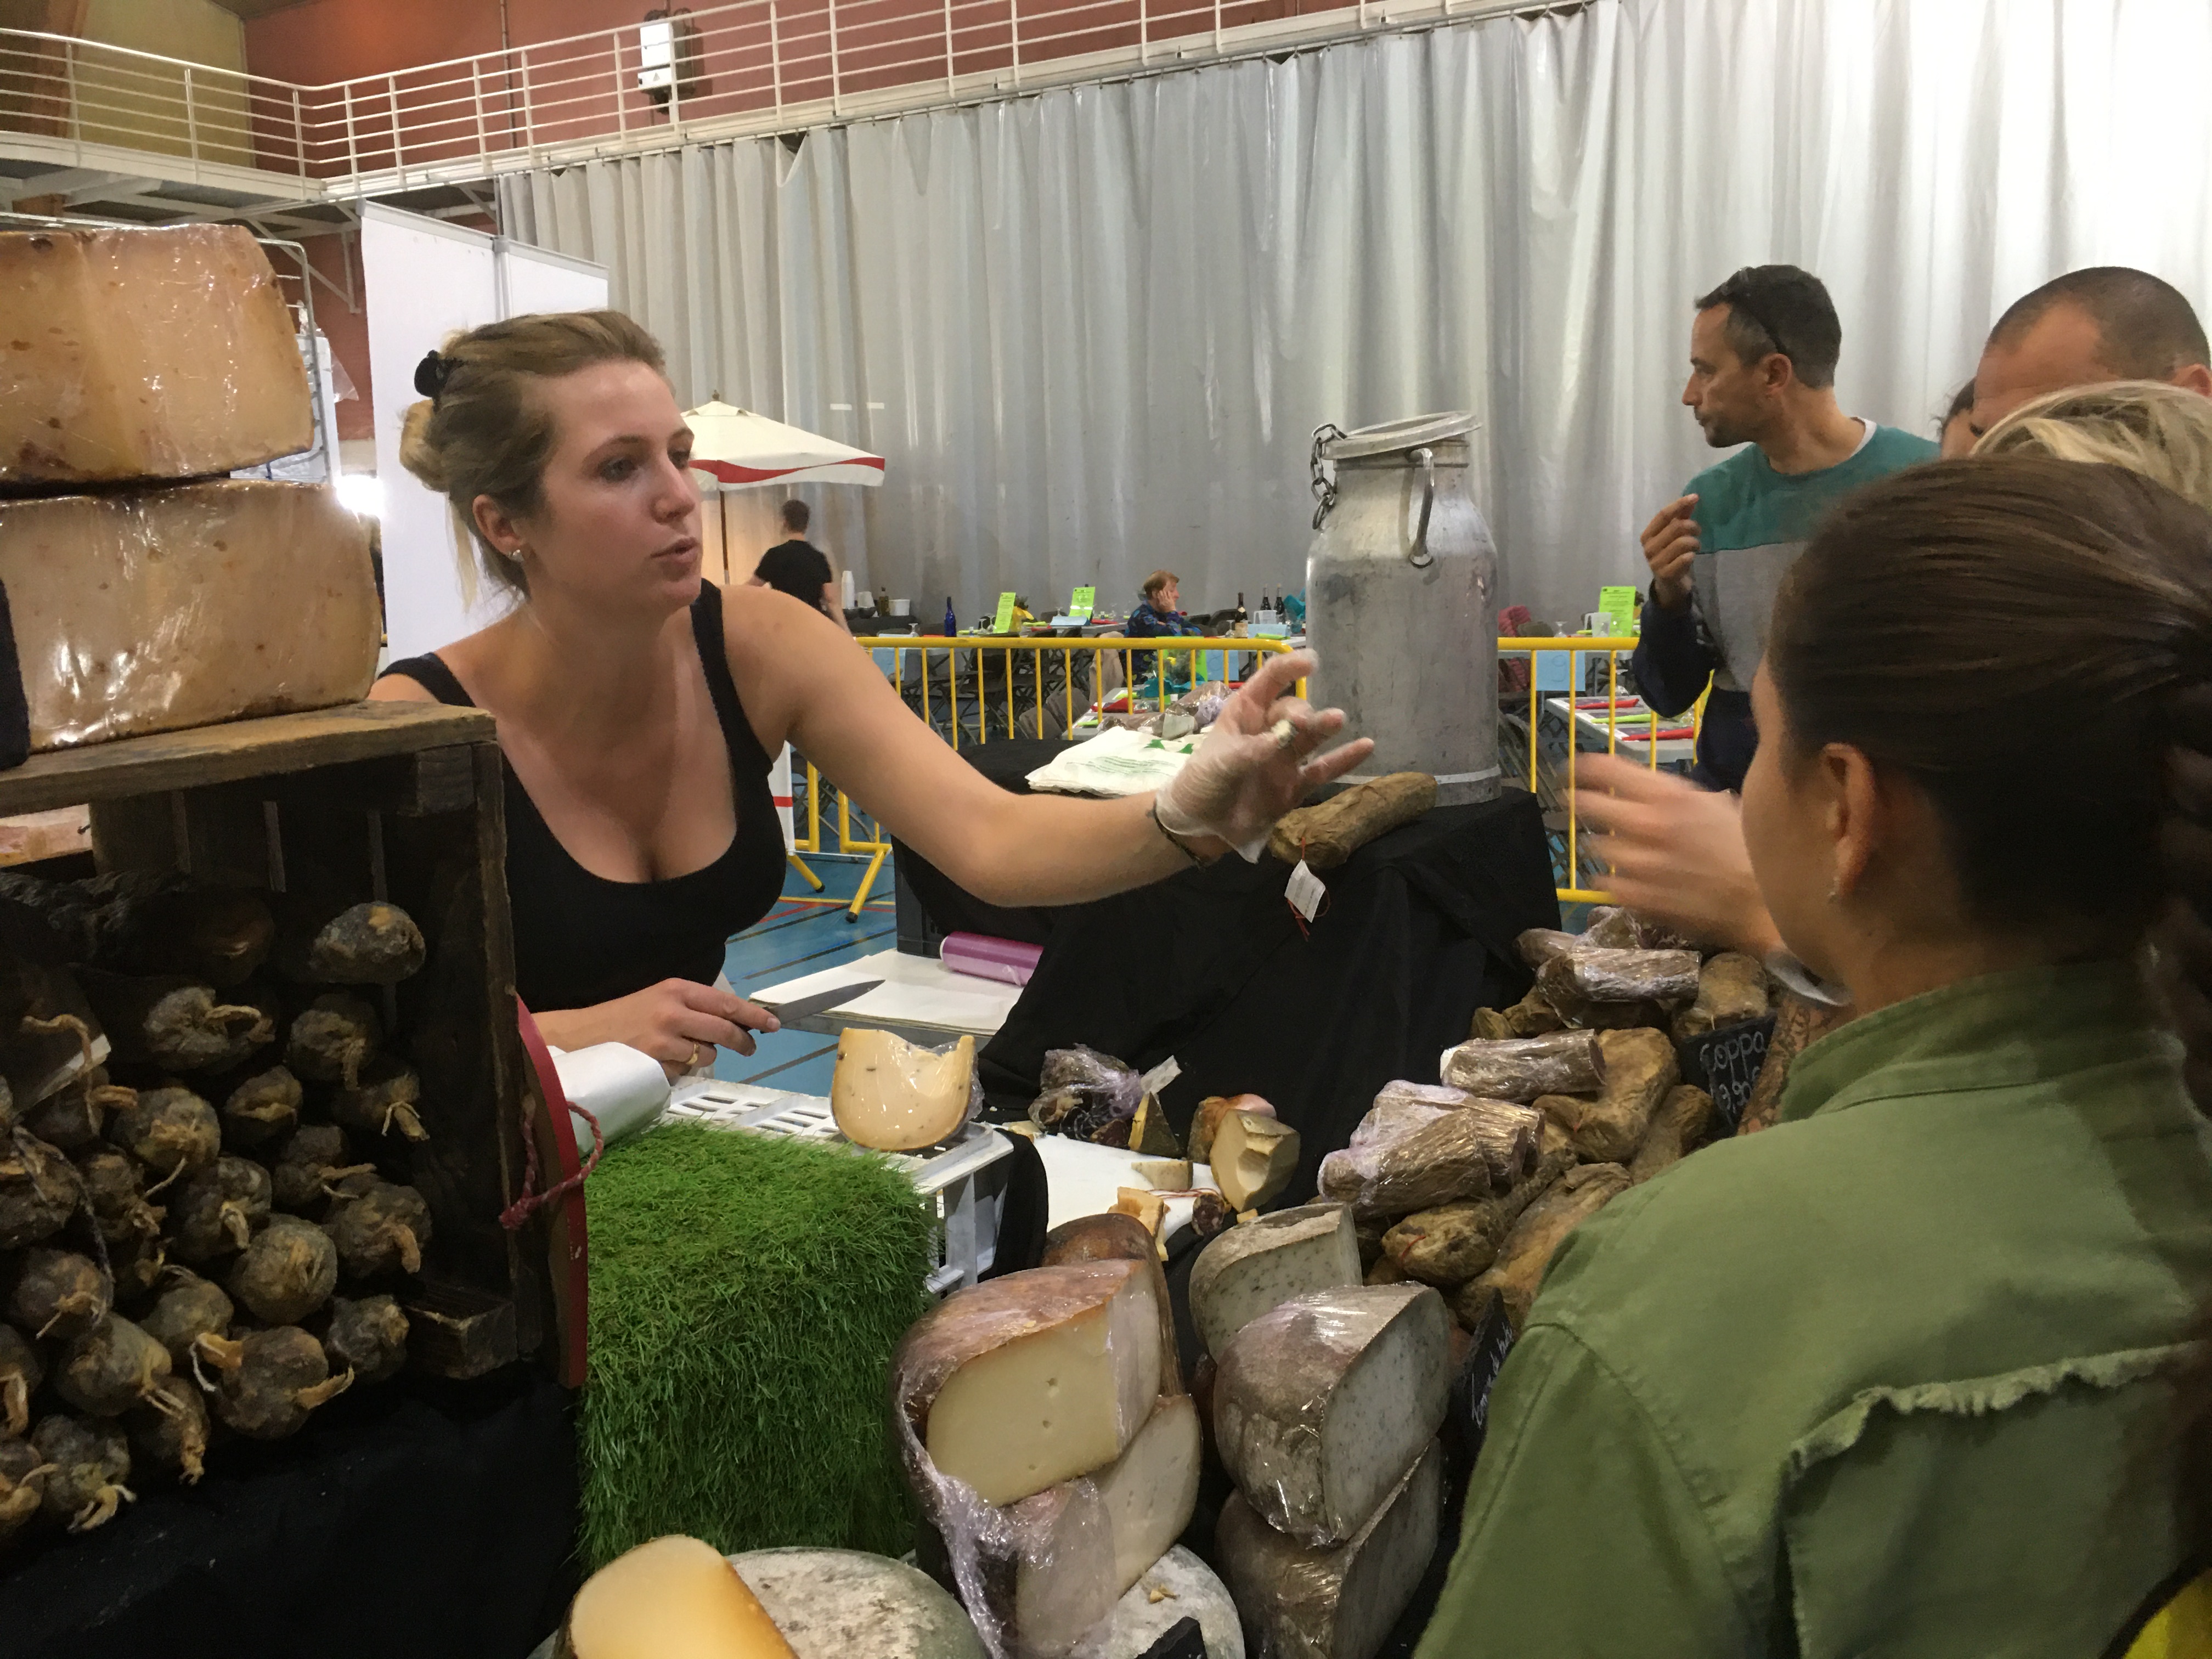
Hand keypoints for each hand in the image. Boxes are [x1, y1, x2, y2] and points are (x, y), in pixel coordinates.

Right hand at [535, 978, 780, 1081]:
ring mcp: (664, 1040)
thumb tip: (732, 1022)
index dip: (753, 1015)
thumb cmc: (623, 1017)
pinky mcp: (655, 1064)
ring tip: (679, 1050)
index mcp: (676, 989)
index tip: (773, 1023)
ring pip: (707, 1055)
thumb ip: (692, 1007)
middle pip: (724, 1030)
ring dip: (702, 1057)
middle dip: (742, 1042)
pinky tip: (660, 1062)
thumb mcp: (658, 999)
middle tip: (749, 1048)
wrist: (581, 1035)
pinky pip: (684, 1072)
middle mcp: (672, 1011)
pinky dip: (678, 1070)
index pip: (726, 1002)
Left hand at [1155, 649, 1373, 859]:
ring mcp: (1284, 759)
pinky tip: (1366, 746)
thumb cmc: (1201, 785)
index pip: (1269, 682)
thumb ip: (1249, 752)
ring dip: (1324, 726)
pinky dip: (1344, 760)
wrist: (1200, 828)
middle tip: (1304, 723)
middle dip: (1301, 712)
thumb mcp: (1218, 765)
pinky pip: (1323, 770)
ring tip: (1339, 719)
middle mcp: (1269, 731)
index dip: (1289, 668)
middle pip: (1293, 711)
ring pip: (1311, 737)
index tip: (1311, 663)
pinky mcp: (1295, 786)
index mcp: (1244, 715)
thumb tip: (1279, 741)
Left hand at [1571, 754, 1779, 955]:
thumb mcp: (1719, 808)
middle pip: (1589, 806)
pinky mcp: (1637, 897)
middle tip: (1578, 804)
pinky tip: (1633, 879)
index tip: (1573, 769)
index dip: (1585, 767)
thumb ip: (1679, 798)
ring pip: (1598, 846)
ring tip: (1624, 849)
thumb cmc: (1750, 851)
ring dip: (1607, 845)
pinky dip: (1615, 879)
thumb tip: (1652, 791)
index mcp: (1670, 796)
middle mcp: (1648, 825)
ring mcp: (1639, 863)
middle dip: (1582, 803)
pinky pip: (1606, 882)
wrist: (1763, 904)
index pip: (1609, 770)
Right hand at [1640, 495, 1699, 608]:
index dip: (1679, 505)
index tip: (1695, 497)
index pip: (1663, 515)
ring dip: (1694, 542)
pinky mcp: (1665, 574)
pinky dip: (1691, 555)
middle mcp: (1648, 548)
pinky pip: (1684, 559)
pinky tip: (1691, 557)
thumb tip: (1693, 498)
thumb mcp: (1674, 535)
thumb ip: (1681, 517)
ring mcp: (1655, 562)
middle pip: (1675, 527)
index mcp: (1648, 535)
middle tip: (1698, 531)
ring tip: (1696, 546)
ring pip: (1682, 542)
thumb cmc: (1672, 556)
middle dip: (1692, 526)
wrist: (1669, 585)